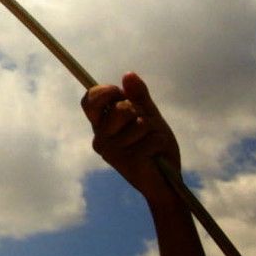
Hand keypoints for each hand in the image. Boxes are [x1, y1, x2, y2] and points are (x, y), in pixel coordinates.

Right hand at [81, 72, 183, 209]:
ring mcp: (112, 152)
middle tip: (144, 126)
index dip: (103, 91)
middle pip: (120, 108)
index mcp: (101, 125)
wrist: (167, 181)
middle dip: (139, 112)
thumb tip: (128, 74)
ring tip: (152, 144)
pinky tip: (157, 155)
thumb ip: (138, 96)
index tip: (118, 92)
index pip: (89, 101)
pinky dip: (160, 142)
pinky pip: (150, 138)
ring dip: (153, 130)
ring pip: (139, 123)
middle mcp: (101, 139)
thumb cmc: (155, 147)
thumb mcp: (148, 116)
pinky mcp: (127, 162)